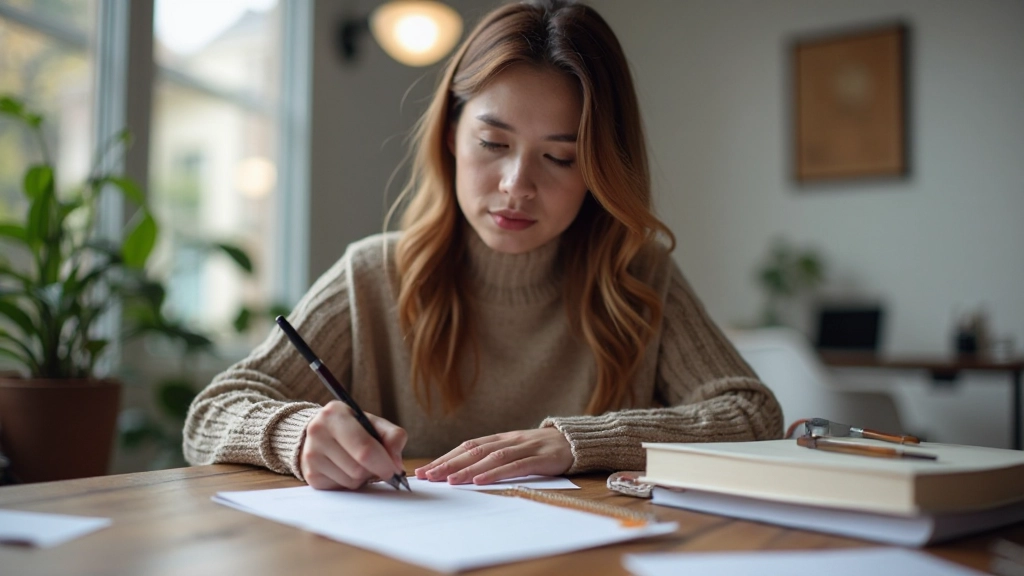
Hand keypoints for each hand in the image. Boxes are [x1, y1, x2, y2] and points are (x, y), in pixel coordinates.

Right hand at [300, 400, 406, 489]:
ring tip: (356, 462)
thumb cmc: (354, 428)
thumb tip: (396, 465)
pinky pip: (341, 488)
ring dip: (361, 477)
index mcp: (335, 413)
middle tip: (377, 464)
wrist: (322, 433)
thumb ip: (393, 437)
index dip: (384, 463)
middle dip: (373, 470)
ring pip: (350, 481)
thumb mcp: (374, 423)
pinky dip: (349, 482)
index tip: (395, 470)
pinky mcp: (311, 475)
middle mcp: (317, 432)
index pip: (365, 447)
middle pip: (358, 469)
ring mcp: (311, 455)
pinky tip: (344, 468)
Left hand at [413, 427, 572, 484]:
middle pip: (473, 451)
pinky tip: (479, 481)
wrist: (576, 441)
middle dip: (448, 464)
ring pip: (490, 458)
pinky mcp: (539, 458)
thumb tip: (465, 471)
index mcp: (500, 438)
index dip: (445, 458)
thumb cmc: (542, 449)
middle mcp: (508, 440)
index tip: (425, 470)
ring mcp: (524, 447)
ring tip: (448, 480)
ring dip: (467, 469)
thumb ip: (495, 457)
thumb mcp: (516, 450)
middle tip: (427, 476)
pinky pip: (513, 466)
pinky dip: (494, 473)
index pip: (466, 447)